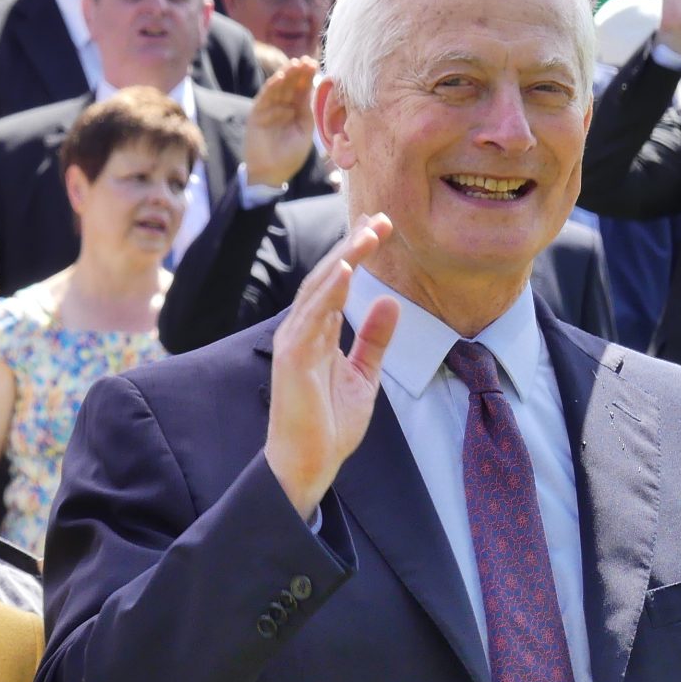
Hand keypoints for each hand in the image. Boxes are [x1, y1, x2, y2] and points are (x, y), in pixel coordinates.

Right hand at [243, 56, 317, 189]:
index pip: (301, 89)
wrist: (272, 173)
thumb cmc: (290, 155)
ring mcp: (268, 110)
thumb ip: (307, 110)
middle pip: (290, 85)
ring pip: (277, 88)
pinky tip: (279, 78)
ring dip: (285, 75)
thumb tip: (313, 88)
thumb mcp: (304, 130)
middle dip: (297, 72)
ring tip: (294, 64)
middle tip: (306, 60)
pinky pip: (264, 99)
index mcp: (295, 110)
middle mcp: (281, 107)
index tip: (314, 63)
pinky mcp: (256, 115)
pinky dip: (271, 88)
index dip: (307, 76)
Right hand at [264, 215, 398, 518]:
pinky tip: (347, 269)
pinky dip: (329, 292)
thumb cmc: (328, 424)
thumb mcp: (363, 374)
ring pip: (318, 289)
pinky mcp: (292, 358)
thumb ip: (373, 339)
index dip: (356, 252)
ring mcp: (294, 342)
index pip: (337, 282)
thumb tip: (388, 301)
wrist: (308, 463)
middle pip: (327, 276)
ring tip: (368, 232)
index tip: (380, 226)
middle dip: (353, 245)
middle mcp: (301, 330)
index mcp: (316, 333)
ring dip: (344, 258)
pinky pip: (311, 317)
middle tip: (381, 218)